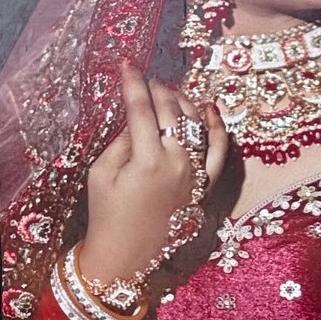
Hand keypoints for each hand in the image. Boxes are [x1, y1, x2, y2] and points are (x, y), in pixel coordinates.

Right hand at [80, 63, 227, 290]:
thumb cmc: (106, 214)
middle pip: (171, 112)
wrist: (125, 255)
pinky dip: (216, 127)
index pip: (140, 109)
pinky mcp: (203, 185)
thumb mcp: (102, 173)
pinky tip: (209, 108)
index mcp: (147, 160)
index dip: (132, 83)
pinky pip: (218, 151)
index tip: (126, 64)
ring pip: (196, 125)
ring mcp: (195, 174)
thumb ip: (121, 141)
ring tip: (170, 91)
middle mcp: (177, 164)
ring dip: (183, 102)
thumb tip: (136, 118)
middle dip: (158, 90)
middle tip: (146, 79)